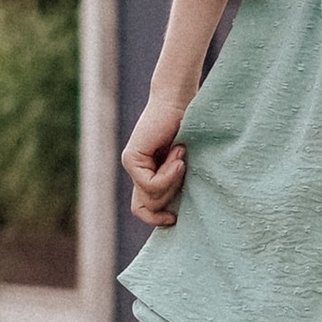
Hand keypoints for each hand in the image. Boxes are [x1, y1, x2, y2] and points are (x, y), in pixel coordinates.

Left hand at [123, 85, 189, 228]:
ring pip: (151, 197)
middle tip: (183, 170)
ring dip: (172, 180)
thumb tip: (171, 216)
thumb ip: (174, 184)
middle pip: (147, 207)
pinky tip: (178, 153)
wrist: (180, 101)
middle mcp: (136, 172)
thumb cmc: (189, 130)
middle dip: (170, 196)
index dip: (156, 219)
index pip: (143, 210)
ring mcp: (131, 165)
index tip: (174, 219)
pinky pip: (150, 184)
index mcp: (148, 174)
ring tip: (181, 155)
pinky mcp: (131, 158)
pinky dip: (168, 174)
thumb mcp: (183, 165)